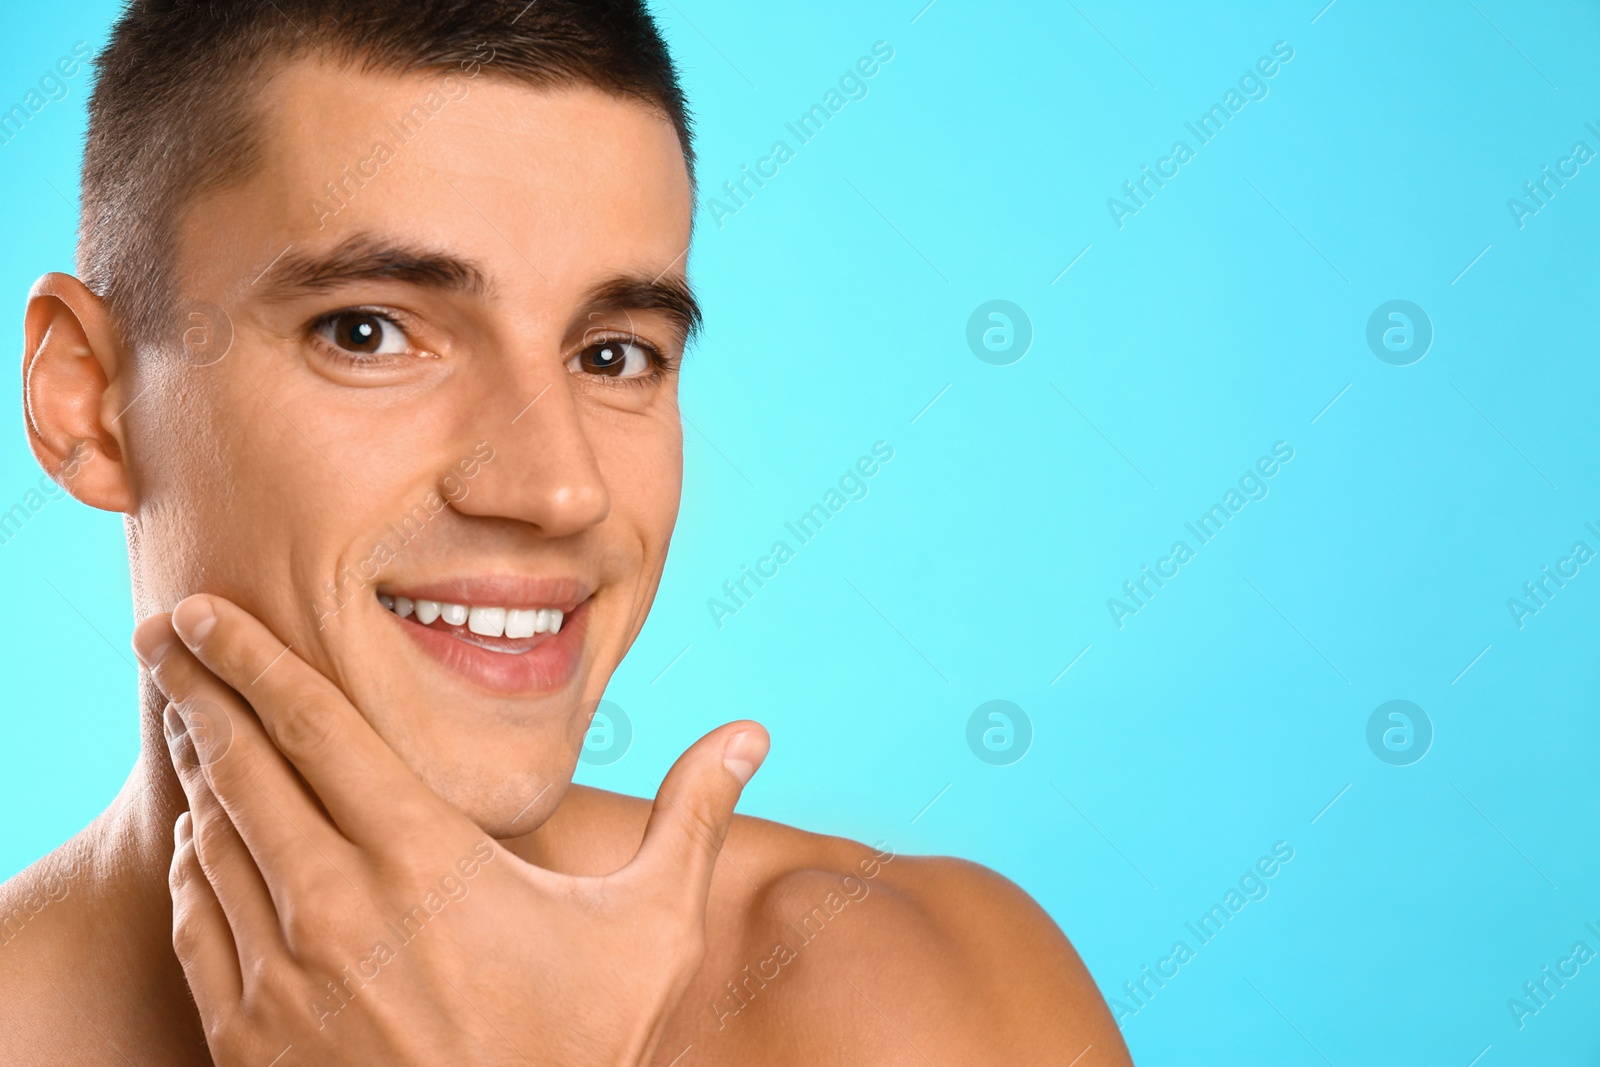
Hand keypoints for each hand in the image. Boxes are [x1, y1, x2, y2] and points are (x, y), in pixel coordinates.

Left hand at [137, 594, 767, 1065]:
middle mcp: (337, 911)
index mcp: (427, 864)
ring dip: (195, 771)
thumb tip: (752, 733)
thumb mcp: (654, 930)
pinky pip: (197, 924)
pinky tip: (203, 840)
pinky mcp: (250, 1038)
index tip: (208, 610)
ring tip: (189, 722)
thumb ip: (692, 819)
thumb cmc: (583, 1049)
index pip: (319, 731)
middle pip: (241, 768)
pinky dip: (193, 866)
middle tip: (166, 634)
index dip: (254, 659)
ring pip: (211, 842)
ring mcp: (283, 980)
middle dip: (198, 688)